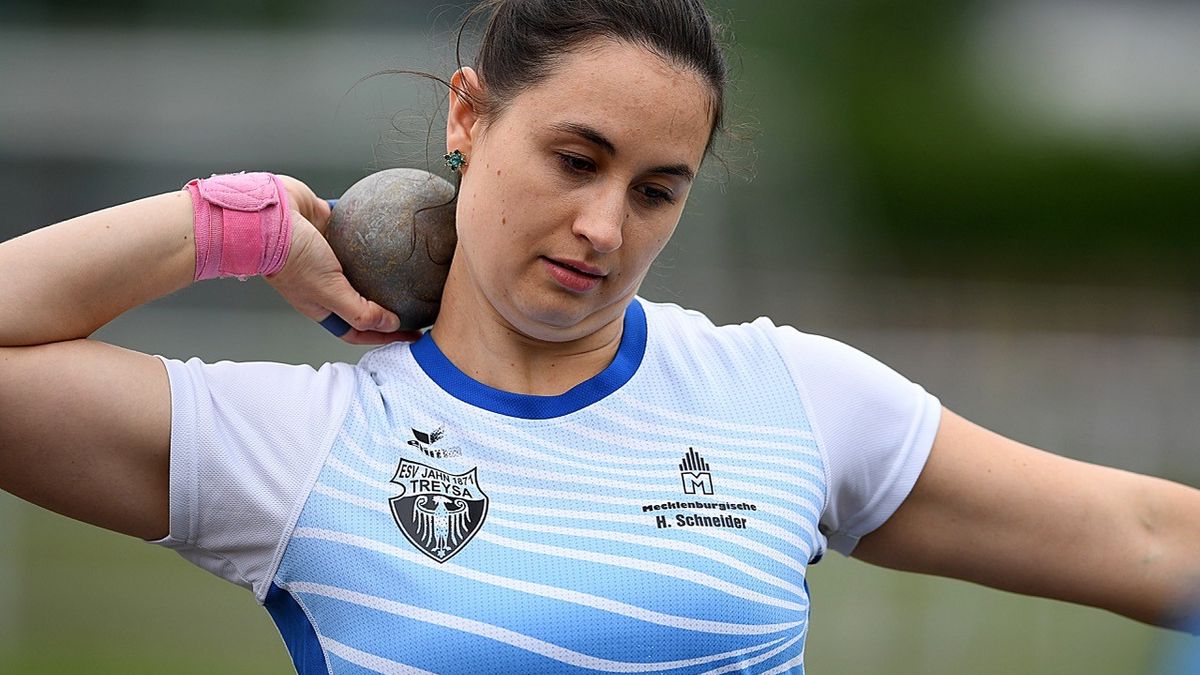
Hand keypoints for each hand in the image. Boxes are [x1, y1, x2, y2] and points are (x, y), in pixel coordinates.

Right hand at [266, 176, 421, 344]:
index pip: (359, 328)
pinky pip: (356, 228)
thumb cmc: (292, 257)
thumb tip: (392, 325)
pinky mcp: (328, 226)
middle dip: (389, 302)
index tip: (413, 334)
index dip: (385, 335)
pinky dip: (372, 226)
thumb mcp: (329, 291)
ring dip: (384, 264)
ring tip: (414, 261)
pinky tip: (396, 223)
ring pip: (362, 263)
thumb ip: (360, 311)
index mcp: (321, 303)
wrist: (266, 215)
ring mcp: (326, 254)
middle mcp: (324, 281)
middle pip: (363, 298)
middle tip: (420, 299)